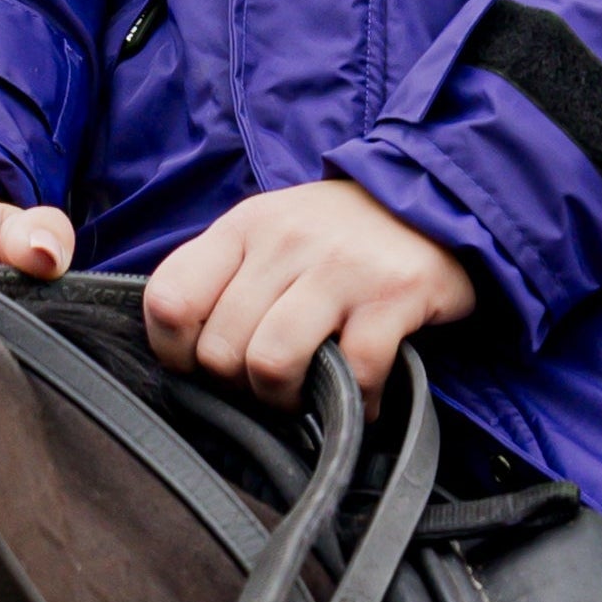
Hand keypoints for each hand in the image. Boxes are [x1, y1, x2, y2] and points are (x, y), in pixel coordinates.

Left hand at [142, 175, 475, 402]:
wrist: (431, 198)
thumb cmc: (336, 234)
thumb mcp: (268, 232)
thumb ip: (225, 278)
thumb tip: (186, 358)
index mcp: (244, 226)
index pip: (170, 300)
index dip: (175, 352)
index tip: (203, 366)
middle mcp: (286, 241)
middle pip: (220, 348)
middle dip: (239, 385)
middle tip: (268, 382)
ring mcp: (340, 266)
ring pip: (271, 362)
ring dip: (285, 399)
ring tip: (306, 395)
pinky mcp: (393, 294)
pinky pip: (354, 373)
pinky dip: (357, 403)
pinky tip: (363, 398)